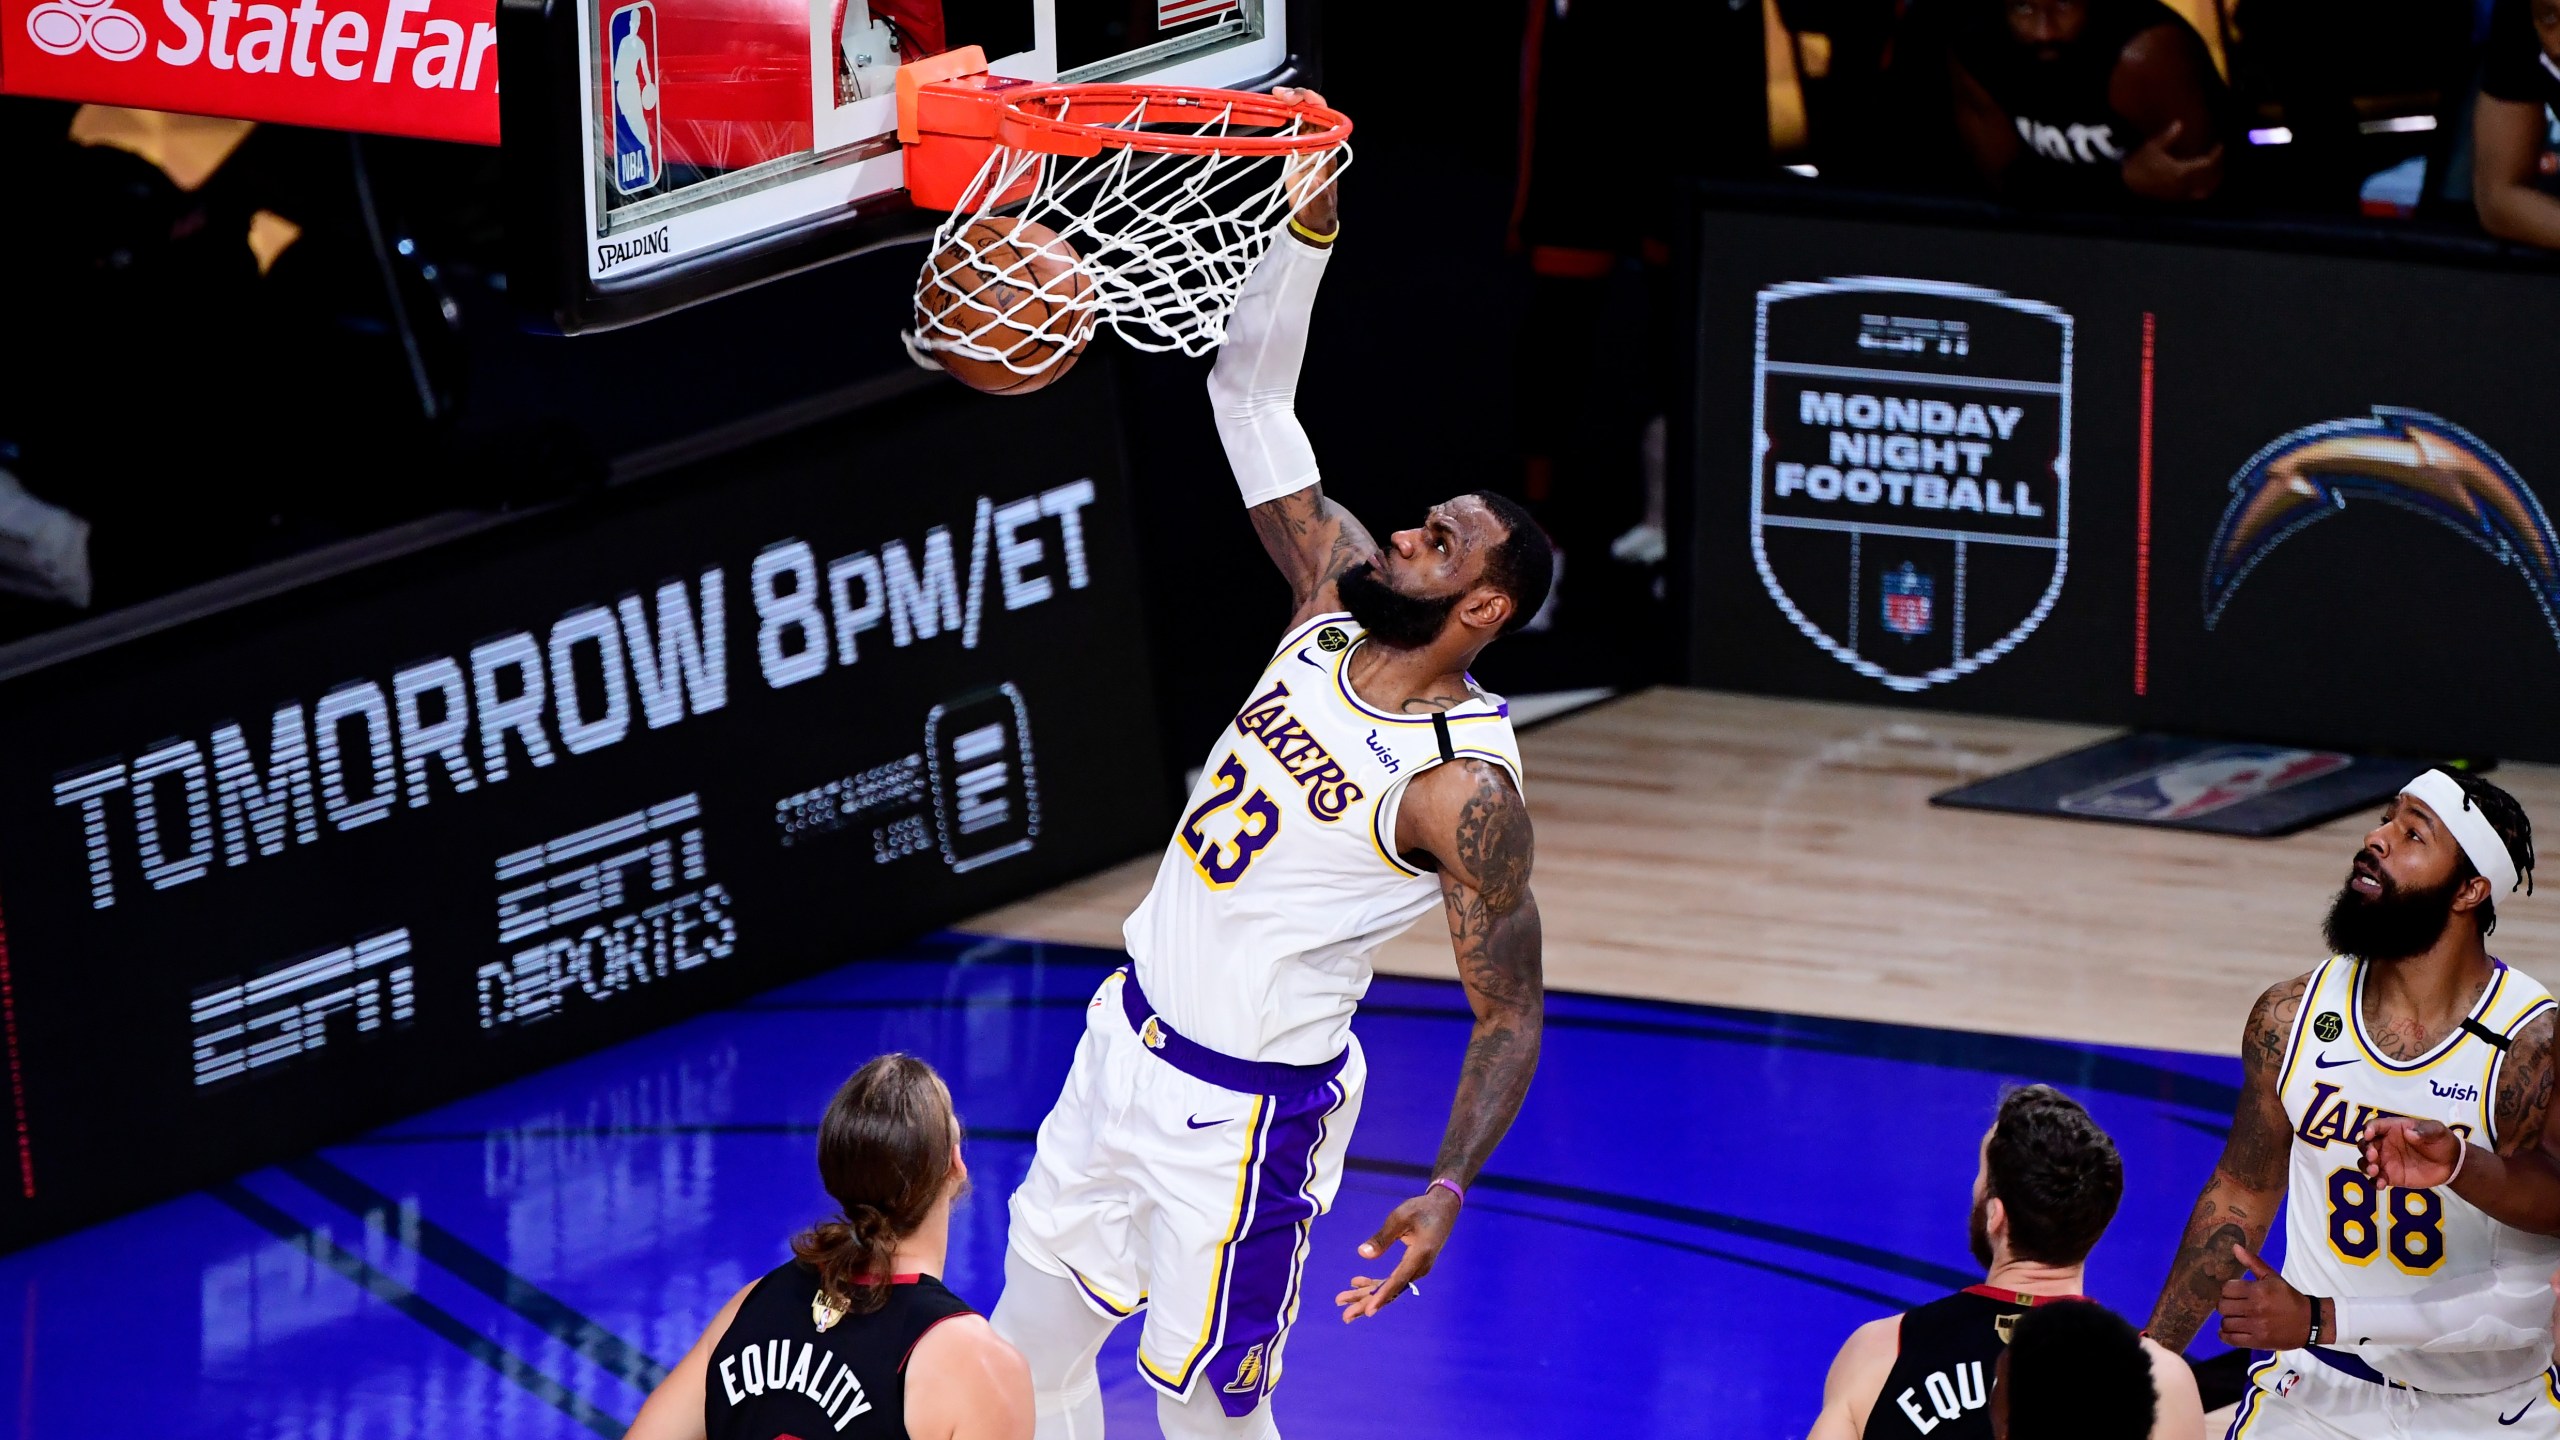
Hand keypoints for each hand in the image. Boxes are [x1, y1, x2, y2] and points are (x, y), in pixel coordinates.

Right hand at [1271, 86, 1342, 238]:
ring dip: (1289, 103)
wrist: (1312, 217)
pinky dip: (1282, 114)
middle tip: (1280, 95)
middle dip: (1299, 98)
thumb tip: (1316, 181)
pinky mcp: (1295, 147)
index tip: (1301, 99)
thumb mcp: (1320, 203)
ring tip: (1274, 96)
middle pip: (1312, 111)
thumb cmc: (1319, 209)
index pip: (1326, 120)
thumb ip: (1318, 193)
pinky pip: (1291, 125)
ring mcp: (1307, 143)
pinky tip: (1272, 108)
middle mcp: (1320, 142)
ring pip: (1301, 115)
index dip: (1316, 105)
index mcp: (1330, 150)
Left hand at [1334, 1187, 1457, 1321]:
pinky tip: (1356, 1281)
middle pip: (1391, 1290)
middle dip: (1367, 1302)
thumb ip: (1382, 1237)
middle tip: (1345, 1315)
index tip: (1368, 1311)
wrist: (1444, 1208)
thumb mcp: (1400, 1217)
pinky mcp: (1413, 1266)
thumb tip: (1362, 1254)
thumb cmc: (1422, 1209)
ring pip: (1390, 1287)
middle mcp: (1420, 1268)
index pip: (1398, 1280)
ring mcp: (1417, 1269)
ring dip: (1367, 1294)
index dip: (1382, 1295)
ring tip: (1343, 1300)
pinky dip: (1375, 1282)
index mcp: (1419, 1255)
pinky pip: (1393, 1279)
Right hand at [2121, 120, 2222, 201]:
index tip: (2221, 144)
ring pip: (2202, 187)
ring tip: (2214, 169)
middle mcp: (2184, 184)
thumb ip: (2168, 136)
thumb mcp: (2152, 147)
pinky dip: (2200, 186)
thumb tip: (2179, 123)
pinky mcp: (2173, 197)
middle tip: (2220, 156)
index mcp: (2182, 171)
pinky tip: (2199, 179)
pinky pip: (2193, 193)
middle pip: (2208, 177)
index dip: (2217, 154)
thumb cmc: (2138, 164)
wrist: (2125, 184)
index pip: (2207, 164)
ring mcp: (2179, 193)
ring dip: (2211, 179)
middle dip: (2217, 167)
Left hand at [2219, 1243, 2315, 1349]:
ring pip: (2225, 1323)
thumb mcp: (2272, 1277)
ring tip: (2234, 1318)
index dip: (2227, 1291)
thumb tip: (2235, 1246)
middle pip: (2222, 1306)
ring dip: (2227, 1320)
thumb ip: (2252, 1262)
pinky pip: (2232, 1339)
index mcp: (2257, 1290)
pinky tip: (2226, 1332)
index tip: (2233, 1294)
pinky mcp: (2258, 1341)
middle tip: (2233, 1306)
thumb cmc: (2289, 1297)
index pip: (2226, 1289)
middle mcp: (2254, 1308)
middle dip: (2225, 1305)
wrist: (2309, 1322)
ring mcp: (2256, 1326)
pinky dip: (2225, 1336)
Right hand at [2361, 1116, 2462, 1188]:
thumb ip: (2424, 1131)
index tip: (2368, 1135)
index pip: (2374, 1126)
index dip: (2368, 1129)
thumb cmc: (2441, 1141)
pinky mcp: (2391, 1177)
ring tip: (2374, 1171)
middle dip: (2365, 1150)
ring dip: (2366, 1166)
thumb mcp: (2437, 1130)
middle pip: (2365, 1144)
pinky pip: (2376, 1180)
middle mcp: (2385, 1144)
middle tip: (2373, 1156)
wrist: (2451, 1164)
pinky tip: (2381, 1184)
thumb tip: (2410, 1134)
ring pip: (2366, 1162)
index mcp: (2393, 1129)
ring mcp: (2386, 1161)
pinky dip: (2374, 1182)